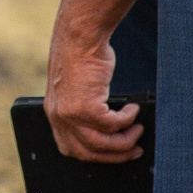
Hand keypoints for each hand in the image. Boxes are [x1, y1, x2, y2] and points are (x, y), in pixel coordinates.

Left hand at [45, 29, 142, 162]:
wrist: (79, 36)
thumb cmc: (81, 57)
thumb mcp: (75, 88)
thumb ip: (83, 109)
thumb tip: (108, 129)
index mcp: (54, 114)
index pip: (71, 149)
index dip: (95, 155)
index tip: (113, 154)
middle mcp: (59, 118)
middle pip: (89, 153)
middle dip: (116, 155)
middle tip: (135, 150)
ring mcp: (72, 115)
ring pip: (103, 143)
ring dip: (125, 140)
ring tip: (138, 130)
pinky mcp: (86, 107)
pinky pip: (113, 124)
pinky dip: (127, 119)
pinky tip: (134, 109)